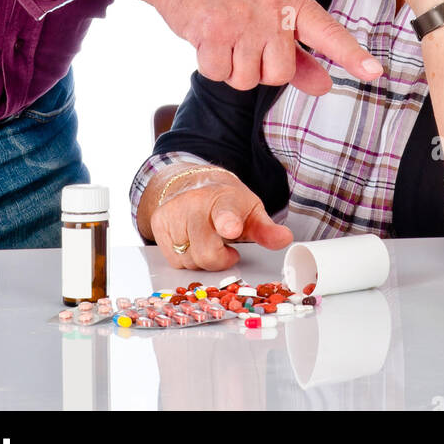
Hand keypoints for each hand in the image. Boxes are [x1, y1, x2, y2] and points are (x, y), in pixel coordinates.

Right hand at [148, 175, 292, 271]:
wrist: (192, 183)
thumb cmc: (226, 201)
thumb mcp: (251, 211)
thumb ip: (266, 229)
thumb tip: (284, 239)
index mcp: (223, 199)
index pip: (225, 213)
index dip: (228, 222)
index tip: (232, 228)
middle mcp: (194, 203)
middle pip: (207, 252)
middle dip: (220, 258)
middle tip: (226, 245)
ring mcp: (173, 213)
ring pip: (190, 260)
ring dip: (202, 258)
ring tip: (207, 238)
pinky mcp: (158, 224)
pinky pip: (175, 260)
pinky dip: (186, 257)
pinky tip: (191, 240)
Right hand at [152, 0, 382, 93]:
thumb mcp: (271, 14)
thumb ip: (300, 52)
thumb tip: (326, 86)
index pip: (328, 32)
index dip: (351, 55)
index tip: (375, 72)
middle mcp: (274, 6)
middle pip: (280, 74)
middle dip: (259, 70)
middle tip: (243, 41)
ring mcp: (244, 18)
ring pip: (248, 80)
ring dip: (232, 68)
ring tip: (224, 36)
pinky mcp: (214, 29)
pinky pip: (219, 74)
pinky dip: (210, 64)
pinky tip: (205, 38)